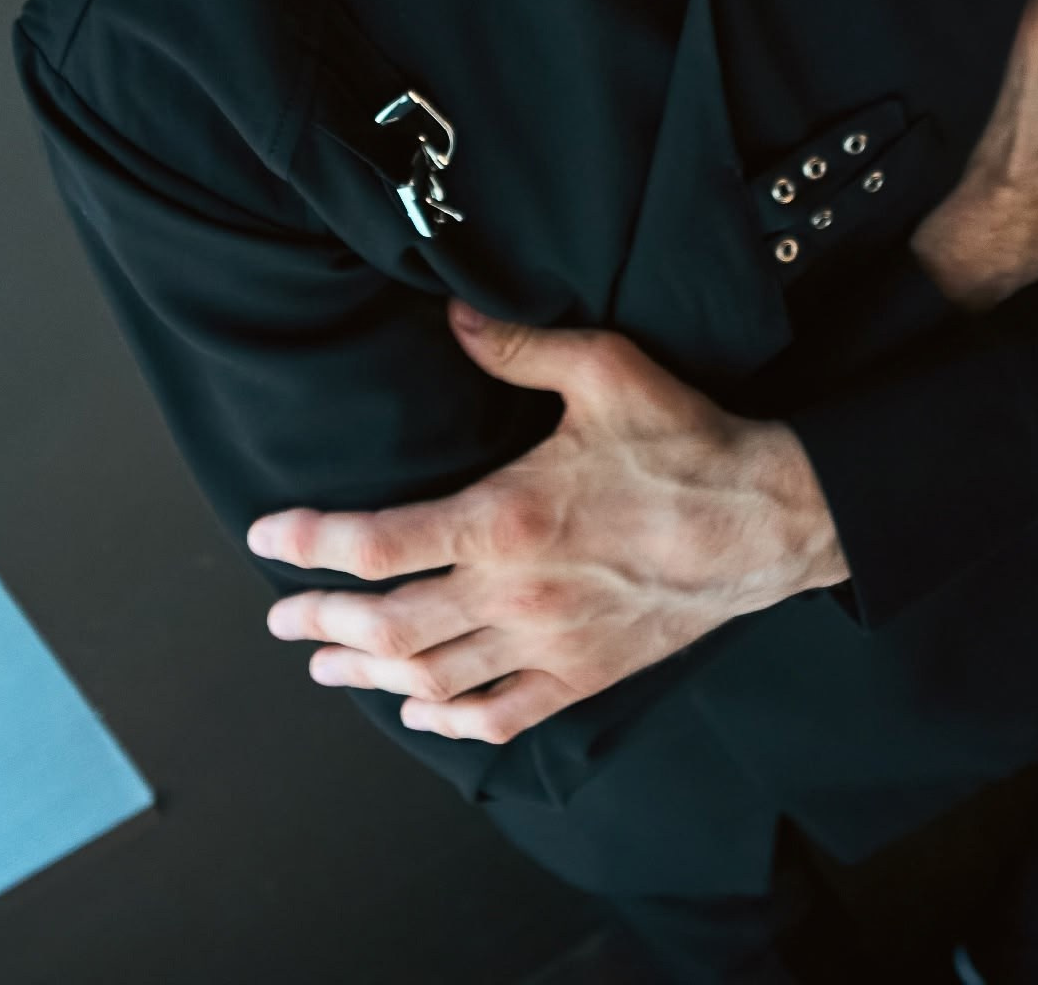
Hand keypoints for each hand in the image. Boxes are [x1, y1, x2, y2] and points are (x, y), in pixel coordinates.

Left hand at [248, 298, 846, 742]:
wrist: (768, 519)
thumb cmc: (686, 442)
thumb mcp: (603, 369)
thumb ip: (516, 345)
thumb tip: (449, 316)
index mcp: (508, 518)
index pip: (381, 542)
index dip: (313, 544)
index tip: (269, 537)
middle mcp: (517, 593)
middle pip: (390, 626)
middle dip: (324, 623)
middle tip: (283, 619)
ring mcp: (550, 644)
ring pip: (435, 678)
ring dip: (370, 676)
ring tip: (328, 666)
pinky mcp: (586, 675)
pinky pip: (503, 718)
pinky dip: (451, 722)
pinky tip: (423, 713)